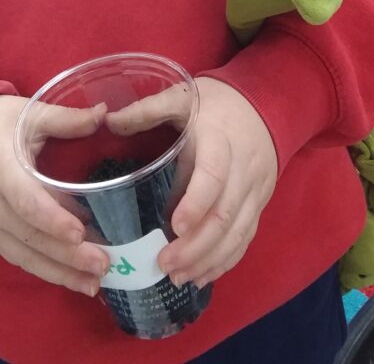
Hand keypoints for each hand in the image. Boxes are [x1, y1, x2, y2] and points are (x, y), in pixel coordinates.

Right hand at [0, 95, 110, 294]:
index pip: (25, 200)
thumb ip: (65, 118)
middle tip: (103, 264)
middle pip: (29, 235)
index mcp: (0, 167)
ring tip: (93, 283)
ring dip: (59, 272)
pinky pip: (18, 257)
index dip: (52, 219)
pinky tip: (72, 279)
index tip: (79, 233)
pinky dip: (45, 270)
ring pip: (24, 254)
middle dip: (67, 255)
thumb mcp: (27, 113)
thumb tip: (104, 114)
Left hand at [106, 77, 276, 287]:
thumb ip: (148, 109)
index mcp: (220, 139)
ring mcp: (255, 190)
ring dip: (209, 260)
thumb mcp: (183, 96)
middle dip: (196, 246)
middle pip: (225, 215)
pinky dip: (225, 261)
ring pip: (237, 233)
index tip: (174, 226)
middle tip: (164, 264)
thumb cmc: (216, 102)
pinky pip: (245, 238)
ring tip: (178, 277)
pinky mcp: (259, 204)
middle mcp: (243, 169)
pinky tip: (201, 275)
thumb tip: (108, 121)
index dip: (197, 202)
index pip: (215, 175)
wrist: (265, 105)